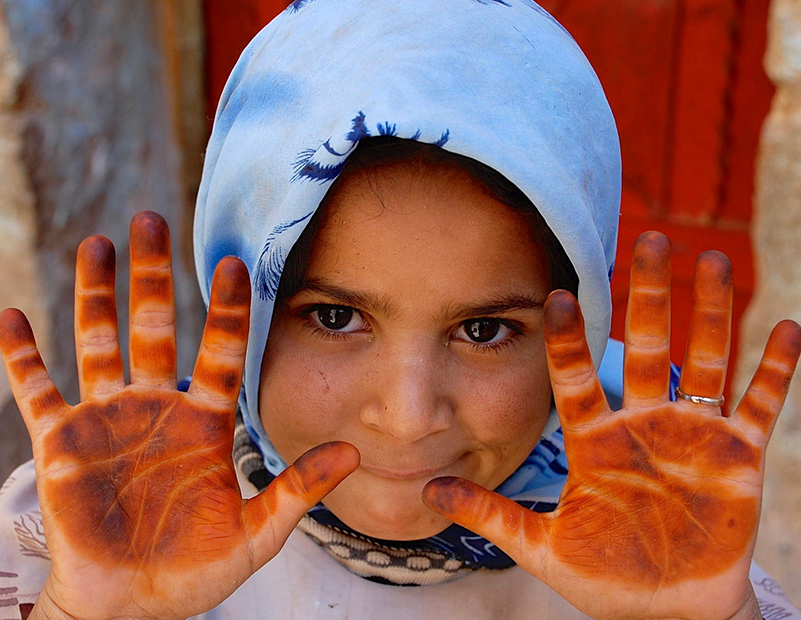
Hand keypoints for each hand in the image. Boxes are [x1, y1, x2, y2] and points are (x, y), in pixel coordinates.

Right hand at [0, 211, 358, 619]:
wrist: (134, 603)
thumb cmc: (197, 569)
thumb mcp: (257, 533)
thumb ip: (299, 490)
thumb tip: (352, 453)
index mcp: (205, 420)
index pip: (220, 350)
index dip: (226, 308)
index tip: (232, 261)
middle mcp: (156, 407)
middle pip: (155, 328)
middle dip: (153, 278)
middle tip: (153, 220)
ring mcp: (106, 419)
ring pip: (98, 342)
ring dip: (95, 295)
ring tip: (98, 243)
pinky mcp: (61, 442)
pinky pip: (35, 389)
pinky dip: (21, 356)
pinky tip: (11, 317)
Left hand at [423, 232, 800, 619]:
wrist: (660, 610)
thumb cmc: (601, 575)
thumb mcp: (540, 545)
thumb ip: (490, 514)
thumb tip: (430, 488)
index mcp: (596, 441)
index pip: (577, 378)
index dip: (567, 339)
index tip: (555, 295)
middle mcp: (644, 426)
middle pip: (648, 347)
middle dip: (649, 295)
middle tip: (649, 239)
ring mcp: (693, 437)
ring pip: (705, 361)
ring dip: (711, 313)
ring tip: (711, 259)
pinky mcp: (739, 458)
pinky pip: (761, 406)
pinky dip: (775, 371)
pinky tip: (786, 328)